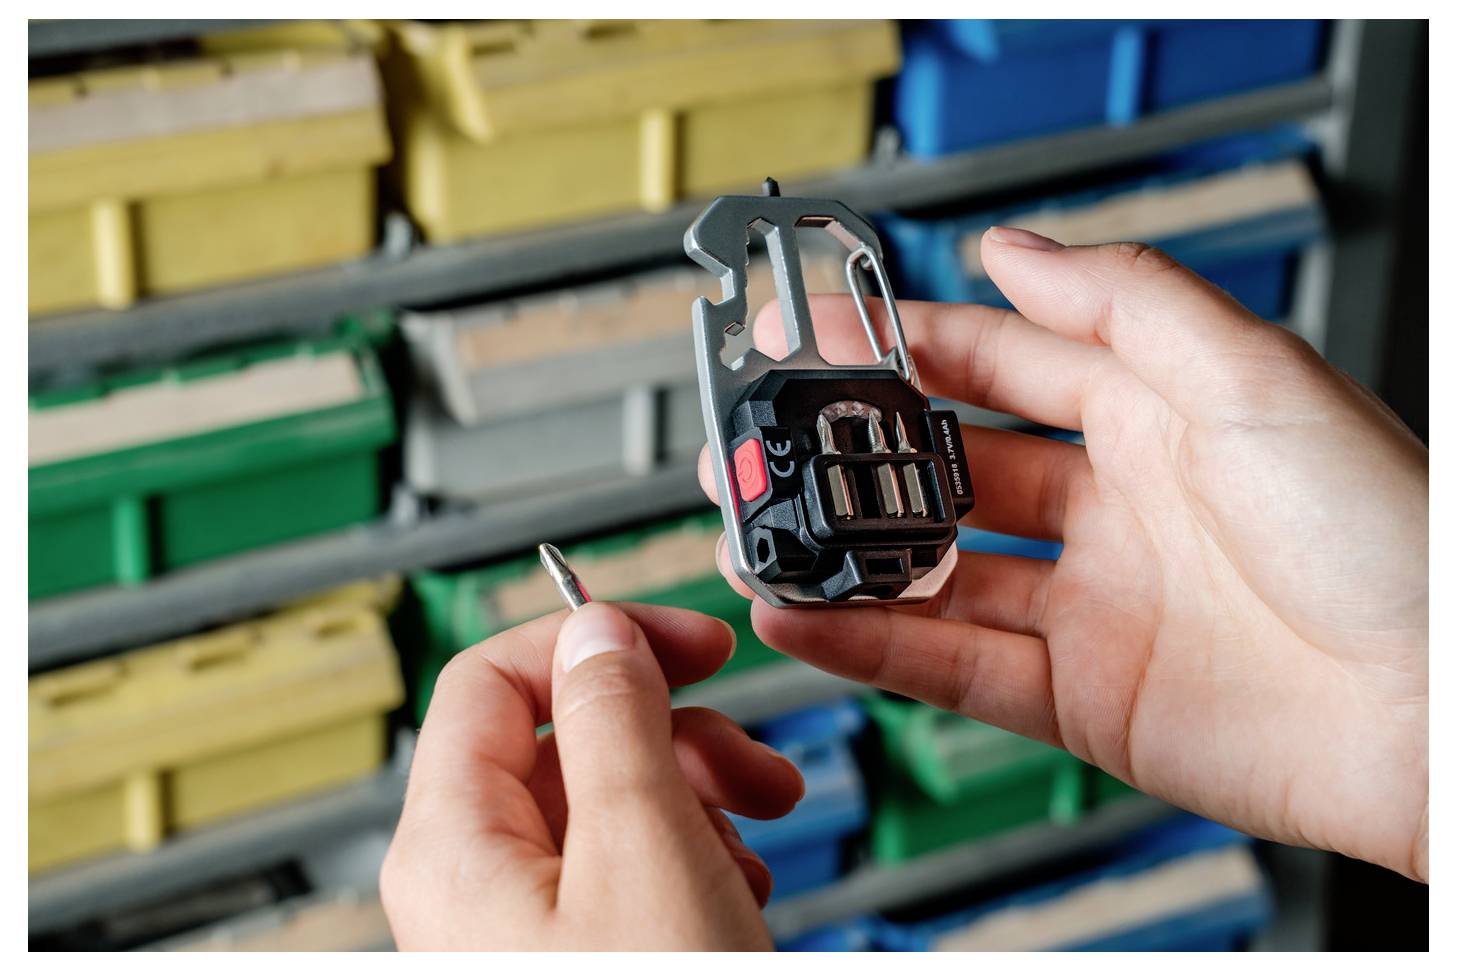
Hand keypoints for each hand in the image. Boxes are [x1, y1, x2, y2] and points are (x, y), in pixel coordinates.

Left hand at [381, 603, 803, 948]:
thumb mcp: (642, 849)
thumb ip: (615, 720)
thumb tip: (597, 631)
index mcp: (453, 848)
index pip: (491, 676)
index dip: (595, 641)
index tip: (684, 641)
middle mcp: (472, 885)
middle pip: (565, 744)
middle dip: (674, 734)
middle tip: (748, 761)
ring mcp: (521, 927)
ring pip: (607, 808)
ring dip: (697, 799)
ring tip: (757, 831)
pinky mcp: (576, 953)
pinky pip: (625, 873)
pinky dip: (690, 862)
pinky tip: (735, 888)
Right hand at [701, 228, 1427, 881]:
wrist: (1447, 713)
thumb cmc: (1392, 535)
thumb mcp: (1252, 377)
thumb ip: (1121, 305)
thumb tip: (1012, 250)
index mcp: (1154, 414)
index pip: (999, 365)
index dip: (903, 347)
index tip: (816, 335)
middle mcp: (1114, 507)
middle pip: (950, 470)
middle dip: (852, 455)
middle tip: (765, 443)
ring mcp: (1092, 605)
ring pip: (936, 574)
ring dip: (845, 555)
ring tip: (759, 533)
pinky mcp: (1082, 698)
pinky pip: (954, 667)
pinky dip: (872, 646)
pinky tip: (807, 618)